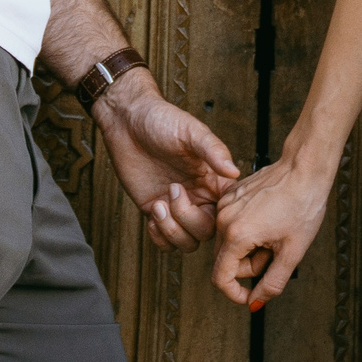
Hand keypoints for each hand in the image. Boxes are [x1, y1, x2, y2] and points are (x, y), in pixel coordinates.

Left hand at [94, 68, 240, 250]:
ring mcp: (177, 206)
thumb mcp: (190, 131)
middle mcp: (199, 196)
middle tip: (173, 190)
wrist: (127, 121)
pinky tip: (152, 213)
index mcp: (214, 179)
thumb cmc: (162, 120)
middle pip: (207, 231)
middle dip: (189, 219)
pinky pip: (166, 242)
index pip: (229, 211)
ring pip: (188, 242)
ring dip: (173, 231)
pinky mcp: (155, 211)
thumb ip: (213, 150)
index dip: (221, 216)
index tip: (204, 201)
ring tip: (159, 205)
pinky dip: (160, 238)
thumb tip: (235, 171)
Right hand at [209, 156, 331, 309]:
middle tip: (274, 253)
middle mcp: (224, 218)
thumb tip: (255, 303)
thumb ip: (271, 284)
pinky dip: (247, 231)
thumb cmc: (303, 205)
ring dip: (249, 249)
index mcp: (236, 234)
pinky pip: (231, 225)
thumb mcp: (292, 253)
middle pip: (225, 262)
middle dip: (249, 266)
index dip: (235, 293)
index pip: (220, 278)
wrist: (305, 168)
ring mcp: (225, 204)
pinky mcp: (230, 195)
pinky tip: (267, 221)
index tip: (250, 296)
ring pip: (229, 244)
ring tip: (273, 235)